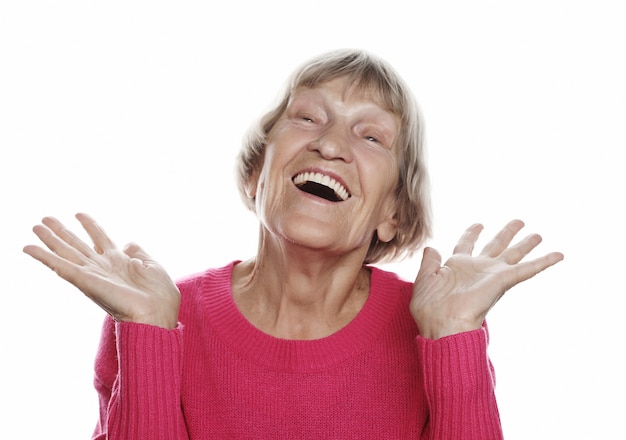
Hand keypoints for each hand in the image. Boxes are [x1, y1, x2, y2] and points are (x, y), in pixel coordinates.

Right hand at [23, 213, 179, 328]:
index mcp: (119, 262)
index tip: (79, 213)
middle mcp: (103, 267)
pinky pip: (62, 267)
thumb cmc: (159, 294)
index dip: (90, 225)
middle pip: (78, 245)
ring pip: (66, 253)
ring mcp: (93, 274)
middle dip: (62, 232)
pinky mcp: (86, 282)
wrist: (159, 311)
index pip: (100, 238)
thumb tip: (128, 244)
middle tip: (44, 219)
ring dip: (50, 240)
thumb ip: (138, 252)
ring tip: (35, 226)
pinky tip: (30, 248)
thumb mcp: (152, 265)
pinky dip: (45, 257)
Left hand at [410, 219, 562, 339]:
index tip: (479, 224)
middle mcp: (477, 269)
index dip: (472, 233)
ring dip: (526, 244)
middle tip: (519, 221)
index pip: (467, 244)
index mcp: (457, 266)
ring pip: (513, 254)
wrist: (442, 323)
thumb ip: (429, 262)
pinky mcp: (503, 281)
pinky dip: (544, 262)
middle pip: (496, 246)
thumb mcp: (424, 279)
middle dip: (506, 233)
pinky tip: (558, 254)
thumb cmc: (429, 307)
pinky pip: (527, 269)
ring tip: (538, 234)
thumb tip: (431, 247)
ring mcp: (491, 275)